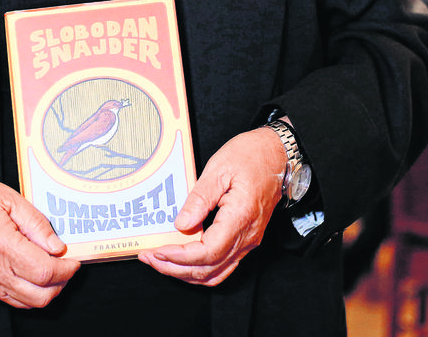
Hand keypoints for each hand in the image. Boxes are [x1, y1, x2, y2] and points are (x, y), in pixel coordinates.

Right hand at [0, 161, 79, 308]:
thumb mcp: (9, 198)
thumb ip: (37, 224)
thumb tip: (58, 247)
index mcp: (0, 244)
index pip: (45, 272)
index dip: (67, 270)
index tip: (74, 260)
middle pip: (39, 296)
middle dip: (60, 284)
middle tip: (66, 267)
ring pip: (24, 302)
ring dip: (43, 290)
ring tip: (48, 268)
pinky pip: (6, 297)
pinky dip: (23, 289)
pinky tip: (26, 270)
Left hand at [138, 126, 285, 285]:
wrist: (278, 154)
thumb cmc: (252, 155)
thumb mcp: (220, 168)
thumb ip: (199, 198)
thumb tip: (181, 224)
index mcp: (240, 218)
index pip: (206, 252)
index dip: (179, 256)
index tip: (157, 250)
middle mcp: (247, 236)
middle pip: (208, 269)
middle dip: (174, 269)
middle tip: (149, 258)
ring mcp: (248, 240)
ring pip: (216, 273)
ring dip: (186, 273)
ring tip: (161, 262)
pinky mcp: (246, 238)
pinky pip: (223, 265)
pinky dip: (200, 268)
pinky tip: (183, 259)